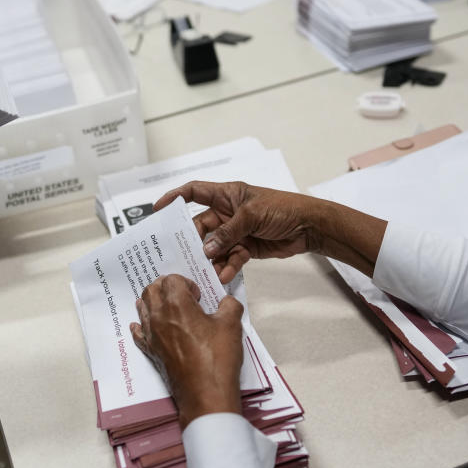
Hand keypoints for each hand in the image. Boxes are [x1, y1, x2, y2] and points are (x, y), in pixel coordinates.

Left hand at [129, 274, 244, 429]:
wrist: (205, 393)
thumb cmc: (217, 358)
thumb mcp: (231, 325)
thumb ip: (229, 305)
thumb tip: (227, 302)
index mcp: (176, 305)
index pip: (171, 279)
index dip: (186, 282)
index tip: (198, 295)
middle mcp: (158, 317)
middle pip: (151, 290)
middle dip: (165, 287)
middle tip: (182, 295)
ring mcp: (152, 335)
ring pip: (142, 308)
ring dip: (152, 302)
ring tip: (166, 305)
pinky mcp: (151, 351)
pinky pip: (138, 333)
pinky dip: (139, 325)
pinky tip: (140, 325)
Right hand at [154, 181, 387, 280]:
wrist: (310, 227)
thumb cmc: (283, 208)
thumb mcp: (252, 216)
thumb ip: (228, 232)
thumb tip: (206, 249)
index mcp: (226, 194)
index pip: (193, 192)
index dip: (174, 198)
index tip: (158, 210)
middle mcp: (227, 212)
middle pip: (200, 227)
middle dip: (193, 242)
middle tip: (182, 257)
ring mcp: (235, 231)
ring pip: (213, 247)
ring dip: (210, 260)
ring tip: (204, 273)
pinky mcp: (245, 248)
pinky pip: (229, 258)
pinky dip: (226, 267)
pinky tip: (224, 275)